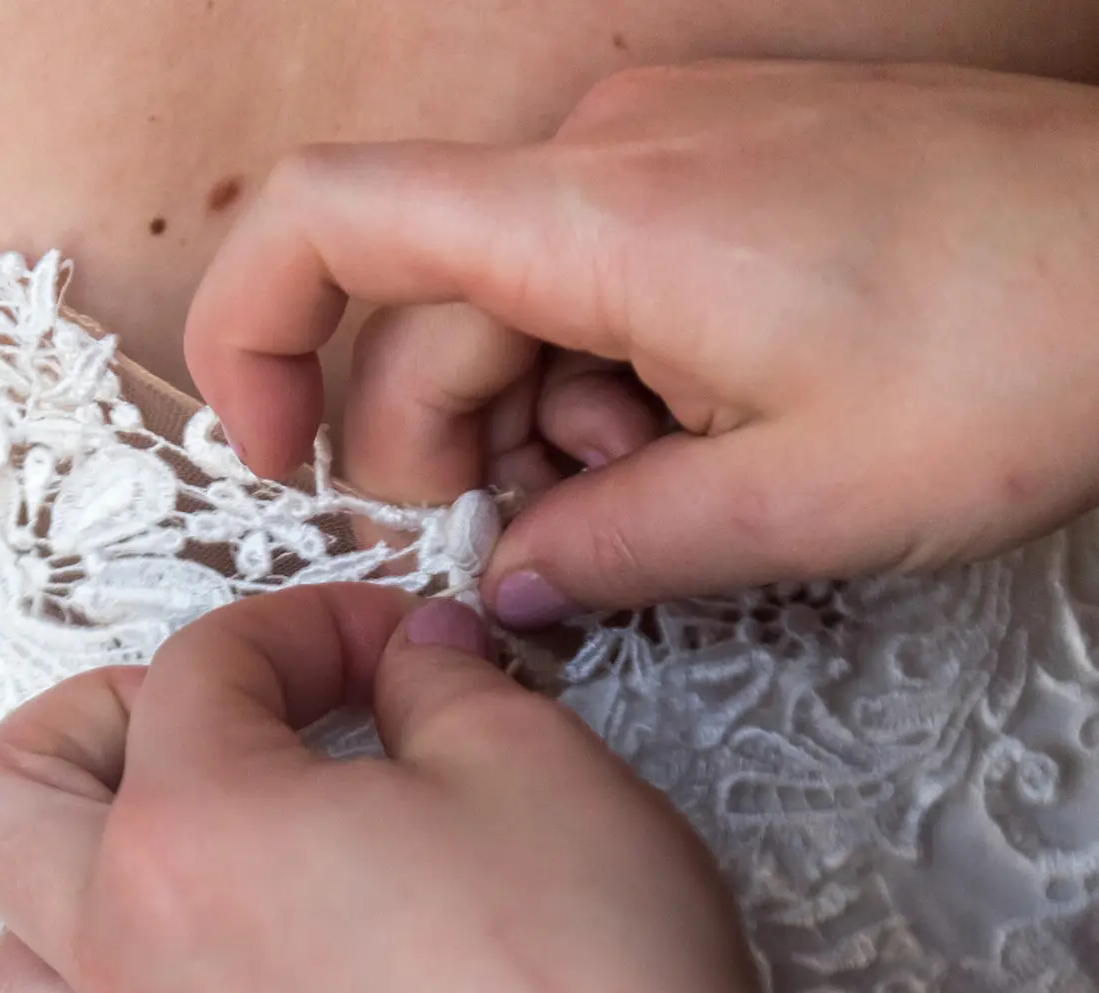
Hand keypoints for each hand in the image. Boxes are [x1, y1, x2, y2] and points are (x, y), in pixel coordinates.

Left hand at [0, 584, 802, 992]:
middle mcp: (122, 951)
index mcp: (186, 830)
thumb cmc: (590, 982)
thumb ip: (436, 680)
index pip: (196, 670)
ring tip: (190, 837)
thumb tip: (406, 654)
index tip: (388, 640)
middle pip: (8, 790)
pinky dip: (103, 979)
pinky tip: (215, 956)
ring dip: (64, 861)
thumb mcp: (530, 760)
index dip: (302, 626)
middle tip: (230, 714)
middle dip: (100, 715)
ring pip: (8, 936)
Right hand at [182, 61, 1098, 624]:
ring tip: (664, 491)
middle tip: (535, 552)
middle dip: (445, 448)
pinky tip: (697, 432)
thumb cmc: (1033, 345)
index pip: (324, 223)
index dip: (249, 338)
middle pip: (422, 309)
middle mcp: (605, 145)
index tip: (270, 458)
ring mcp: (661, 136)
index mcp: (596, 217)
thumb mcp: (802, 505)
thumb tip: (508, 580)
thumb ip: (610, 553)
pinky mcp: (713, 151)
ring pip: (506, 298)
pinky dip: (602, 368)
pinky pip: (586, 264)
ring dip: (540, 420)